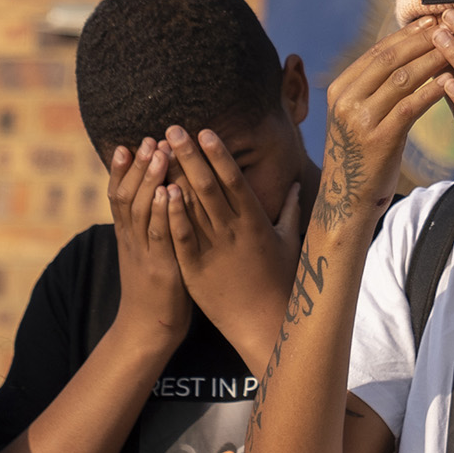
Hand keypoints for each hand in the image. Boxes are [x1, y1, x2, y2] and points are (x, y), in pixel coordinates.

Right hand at [106, 141, 192, 350]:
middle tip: (147, 138)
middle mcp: (131, 240)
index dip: (121, 170)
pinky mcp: (161, 268)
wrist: (146, 330)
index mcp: (127, 236)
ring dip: (149, 180)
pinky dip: (161, 212)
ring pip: (141, 210)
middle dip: (137, 166)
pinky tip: (167, 192)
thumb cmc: (154, 289)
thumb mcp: (145, 253)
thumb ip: (146, 227)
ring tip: (158, 153)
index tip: (127, 142)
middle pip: (127, 196)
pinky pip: (160, 235)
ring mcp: (144, 253)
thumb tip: (153, 198)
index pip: (118, 196)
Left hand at [160, 126, 306, 336]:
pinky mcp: (196, 270)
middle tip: (172, 129)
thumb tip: (296, 186)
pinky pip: (181, 237)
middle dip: (189, 156)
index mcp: (255, 222)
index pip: (234, 180)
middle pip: (207, 186)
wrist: (266, 323)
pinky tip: (158, 194)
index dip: (218, 154)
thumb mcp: (289, 241)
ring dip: (173, 178)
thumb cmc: (281, 281)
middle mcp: (233, 232)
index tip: (204, 131)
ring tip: (157, 154)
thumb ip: (291, 210)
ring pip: (190, 207)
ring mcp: (213, 251)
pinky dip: (171, 215)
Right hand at [316, 25, 451, 228]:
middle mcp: (346, 99)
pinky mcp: (378, 139)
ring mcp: (359, 119)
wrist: (346, 200)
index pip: (379, 51)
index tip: (434, 19)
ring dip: (433, 60)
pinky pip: (410, 107)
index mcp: (341, 88)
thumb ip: (376, 88)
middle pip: (390, 58)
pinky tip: (451, 82)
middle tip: (451, 26)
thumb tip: (409, 53)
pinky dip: (432, 91)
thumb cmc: (362, 155)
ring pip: (402, 78)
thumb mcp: (359, 116)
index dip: (409, 33)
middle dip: (423, 39)